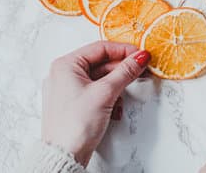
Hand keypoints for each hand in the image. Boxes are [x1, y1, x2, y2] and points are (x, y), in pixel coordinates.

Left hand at [41, 41, 149, 165]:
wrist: (64, 156)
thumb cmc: (75, 125)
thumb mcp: (106, 93)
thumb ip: (125, 72)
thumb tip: (140, 57)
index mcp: (66, 65)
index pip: (101, 48)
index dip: (124, 50)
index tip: (142, 55)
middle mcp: (64, 74)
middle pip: (101, 63)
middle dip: (122, 70)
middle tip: (142, 71)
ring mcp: (68, 89)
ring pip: (101, 78)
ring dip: (117, 86)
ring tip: (125, 95)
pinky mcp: (74, 103)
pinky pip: (96, 91)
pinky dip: (109, 97)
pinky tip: (115, 108)